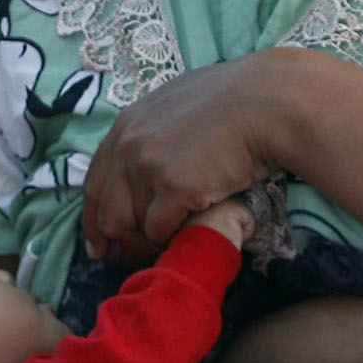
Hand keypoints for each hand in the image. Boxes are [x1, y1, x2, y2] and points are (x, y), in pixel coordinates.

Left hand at [81, 55, 307, 264]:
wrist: (269, 103)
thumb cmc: (237, 101)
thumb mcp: (178, 104)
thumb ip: (153, 130)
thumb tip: (143, 160)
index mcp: (126, 124)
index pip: (94, 182)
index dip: (93, 218)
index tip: (99, 243)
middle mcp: (129, 144)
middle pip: (106, 211)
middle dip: (116, 242)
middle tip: (129, 261)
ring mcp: (148, 164)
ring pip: (134, 225)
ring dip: (150, 242)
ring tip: (170, 245)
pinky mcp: (174, 185)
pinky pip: (159, 230)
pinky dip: (171, 240)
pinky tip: (188, 235)